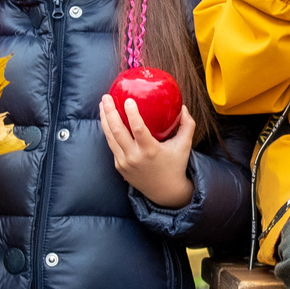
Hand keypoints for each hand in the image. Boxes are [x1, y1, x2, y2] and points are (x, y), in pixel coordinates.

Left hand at [99, 88, 197, 209]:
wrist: (165, 191)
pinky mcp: (119, 166)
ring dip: (104, 119)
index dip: (132, 114)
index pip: (138, 129)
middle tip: (106, 97)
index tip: (128, 99)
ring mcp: (124, 163)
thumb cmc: (176, 165)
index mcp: (150, 151)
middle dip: (109, 112)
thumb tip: (182, 106)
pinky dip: (109, 131)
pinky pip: (112, 145)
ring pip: (110, 137)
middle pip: (117, 131)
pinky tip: (107, 120)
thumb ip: (187, 125)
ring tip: (102, 104)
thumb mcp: (184, 145)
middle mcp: (134, 157)